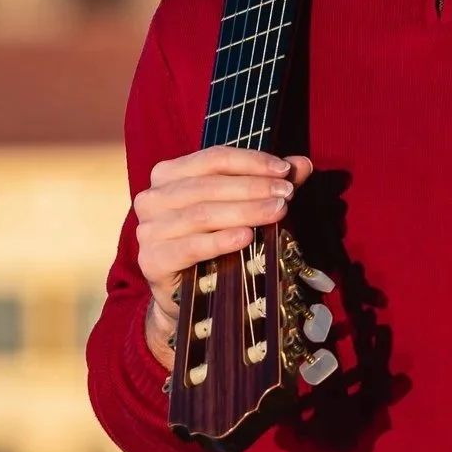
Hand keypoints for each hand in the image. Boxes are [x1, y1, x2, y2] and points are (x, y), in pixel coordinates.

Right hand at [133, 148, 314, 367]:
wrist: (186, 293)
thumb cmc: (213, 241)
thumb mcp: (239, 206)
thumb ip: (267, 183)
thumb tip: (303, 164)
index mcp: (167, 174)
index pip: (213, 158)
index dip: (251, 162)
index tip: (285, 171)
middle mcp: (152, 198)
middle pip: (208, 186)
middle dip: (253, 188)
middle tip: (286, 194)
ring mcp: (148, 230)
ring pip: (201, 214)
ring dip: (244, 211)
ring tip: (277, 212)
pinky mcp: (151, 261)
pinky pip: (190, 247)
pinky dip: (220, 240)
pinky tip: (246, 237)